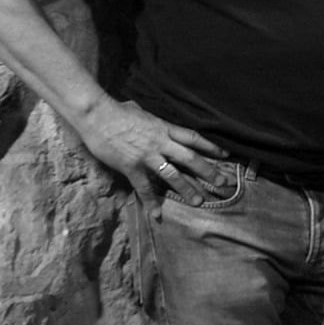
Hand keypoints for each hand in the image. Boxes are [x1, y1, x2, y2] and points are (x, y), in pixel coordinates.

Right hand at [76, 94, 227, 205]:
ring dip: (186, 189)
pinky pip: (144, 187)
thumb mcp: (143, 111)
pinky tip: (157, 214)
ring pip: (172, 175)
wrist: (97, 115)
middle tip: (223, 183)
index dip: (211, 147)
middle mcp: (160, 143)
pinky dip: (151, 201)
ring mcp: (146, 156)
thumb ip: (153, 121)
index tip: (225, 155)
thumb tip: (153, 119)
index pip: (194, 138)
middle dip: (208, 171)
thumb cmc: (117, 111)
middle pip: (190, 158)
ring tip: (199, 201)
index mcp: (164, 128)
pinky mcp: (131, 167)